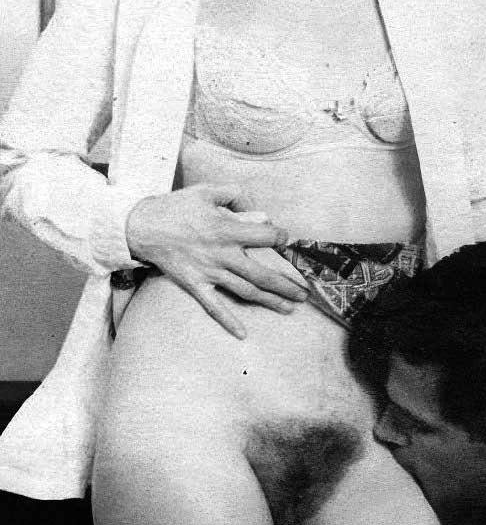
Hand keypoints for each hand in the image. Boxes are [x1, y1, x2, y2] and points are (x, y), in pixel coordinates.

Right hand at [126, 183, 308, 338]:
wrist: (141, 226)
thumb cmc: (176, 207)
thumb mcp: (206, 191)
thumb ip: (235, 196)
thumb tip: (260, 211)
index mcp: (227, 228)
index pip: (265, 235)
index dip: (280, 237)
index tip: (285, 240)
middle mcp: (222, 253)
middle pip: (262, 273)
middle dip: (286, 285)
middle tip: (304, 293)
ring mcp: (209, 272)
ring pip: (245, 290)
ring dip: (270, 301)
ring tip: (289, 308)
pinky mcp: (195, 284)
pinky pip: (213, 306)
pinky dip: (228, 320)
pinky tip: (243, 333)